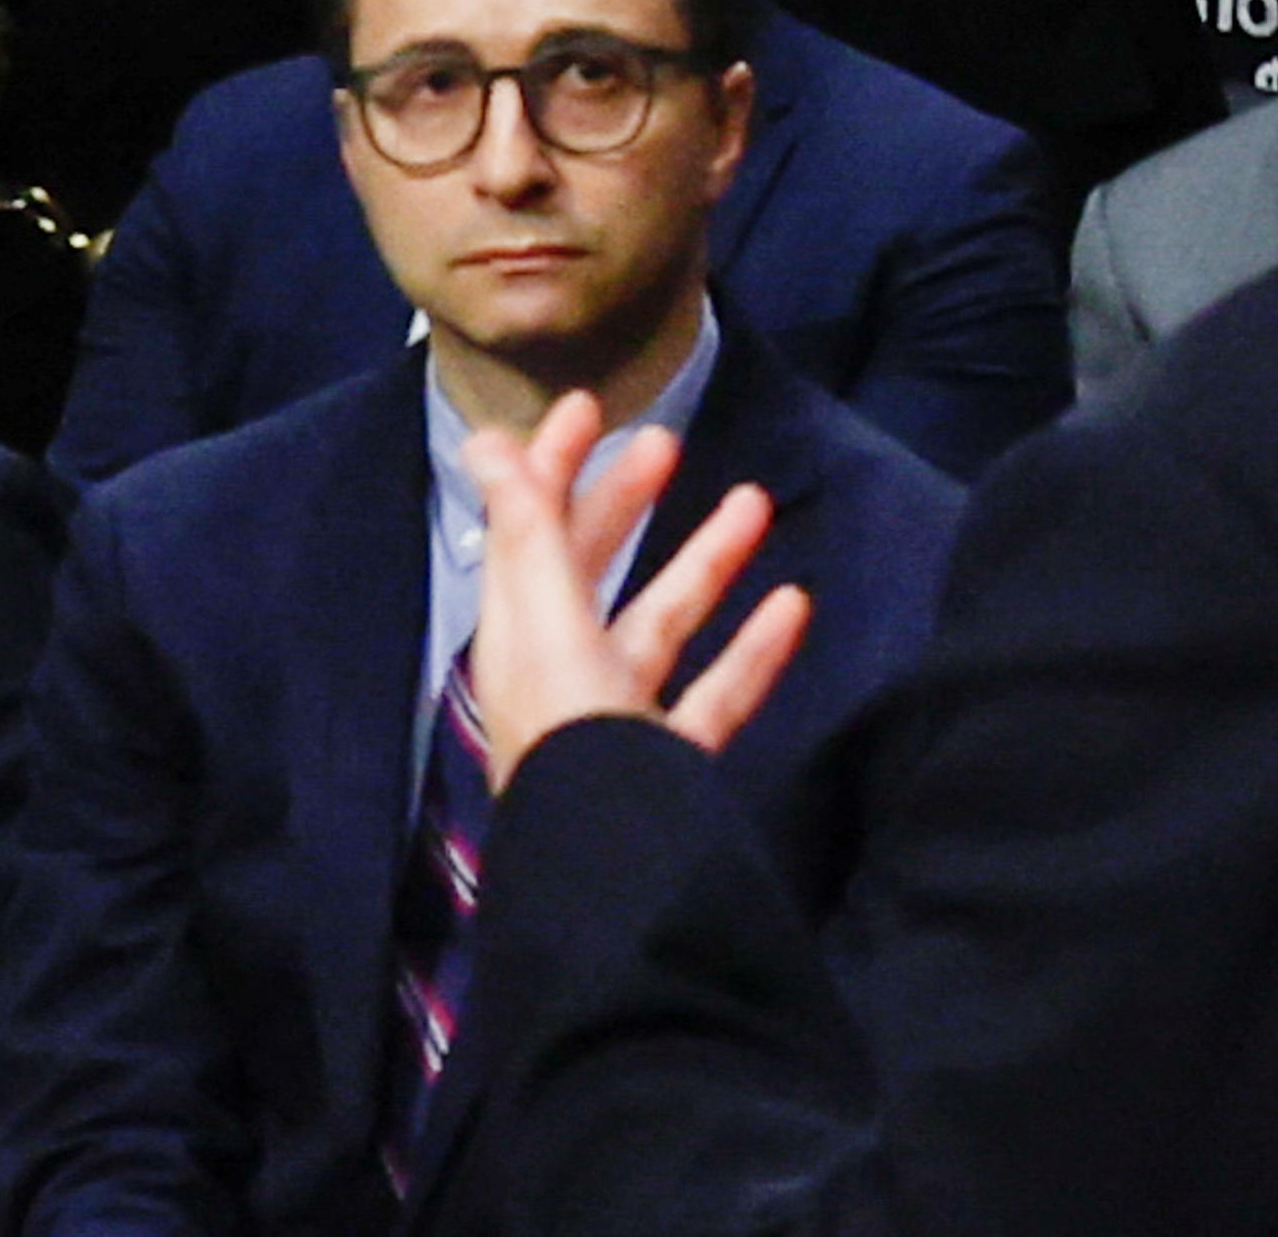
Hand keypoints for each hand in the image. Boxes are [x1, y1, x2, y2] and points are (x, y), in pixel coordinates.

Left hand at [461, 394, 811, 790]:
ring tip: (755, 502)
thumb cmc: (575, 730)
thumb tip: (485, 441)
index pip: (528, 530)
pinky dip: (751, 647)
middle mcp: (563, 672)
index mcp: (520, 636)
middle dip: (627, 503)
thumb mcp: (547, 619)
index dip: (553, 465)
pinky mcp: (672, 760)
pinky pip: (715, 690)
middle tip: (669, 441)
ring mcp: (620, 720)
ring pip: (663, 621)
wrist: (616, 870)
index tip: (593, 405)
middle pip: (592, 570)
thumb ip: (529, 529)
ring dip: (705, 560)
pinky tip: (792, 604)